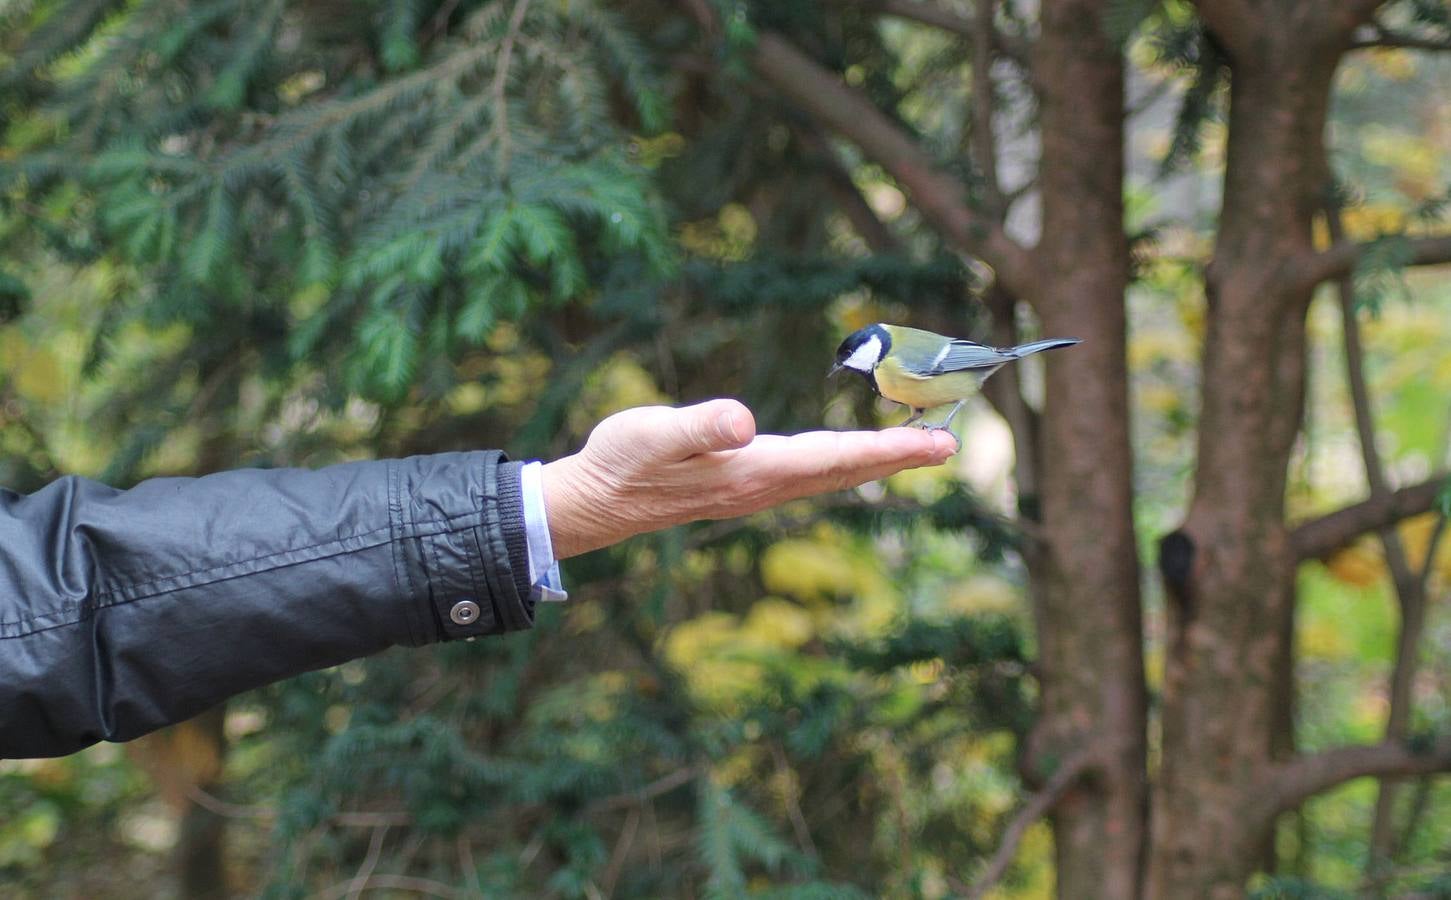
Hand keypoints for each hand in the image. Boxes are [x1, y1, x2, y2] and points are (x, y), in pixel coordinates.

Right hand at [540, 399, 958, 558]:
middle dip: (899, 458)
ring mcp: (757, 490)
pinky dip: (846, 462)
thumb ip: (700, 425)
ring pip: (833, 476)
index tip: (937, 443)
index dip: (889, 449)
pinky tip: (852, 456)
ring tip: (917, 448)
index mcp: (754, 471)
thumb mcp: (655, 432)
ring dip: (878, 462)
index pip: (836, 458)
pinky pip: (813, 474)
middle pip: (847, 471)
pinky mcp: (746, 484)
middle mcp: (765, 487)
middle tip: (948, 445)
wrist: (597, 500)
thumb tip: (744, 422)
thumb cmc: (623, 460)